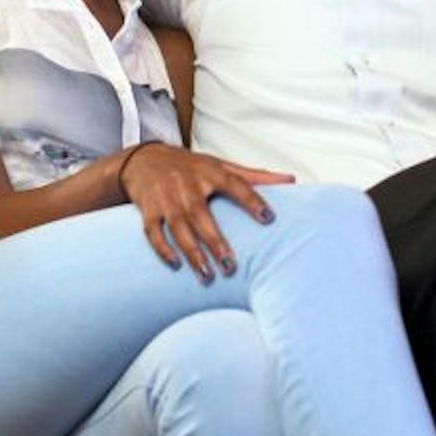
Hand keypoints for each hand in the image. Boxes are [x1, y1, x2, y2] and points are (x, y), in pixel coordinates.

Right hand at [118, 144, 296, 280]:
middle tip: (231, 265)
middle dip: (215, 241)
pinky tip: (177, 265)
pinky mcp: (148, 210)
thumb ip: (255, 176)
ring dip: (192, 253)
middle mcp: (187, 184)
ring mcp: (166, 198)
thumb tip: (291, 180)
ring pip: (178, 228)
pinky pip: (153, 232)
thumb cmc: (191, 166)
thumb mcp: (221, 164)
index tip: (269, 218)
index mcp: (210, 172)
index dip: (252, 200)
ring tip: (208, 275)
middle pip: (201, 214)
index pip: (235, 184)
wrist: (145, 160)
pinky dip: (163, 249)